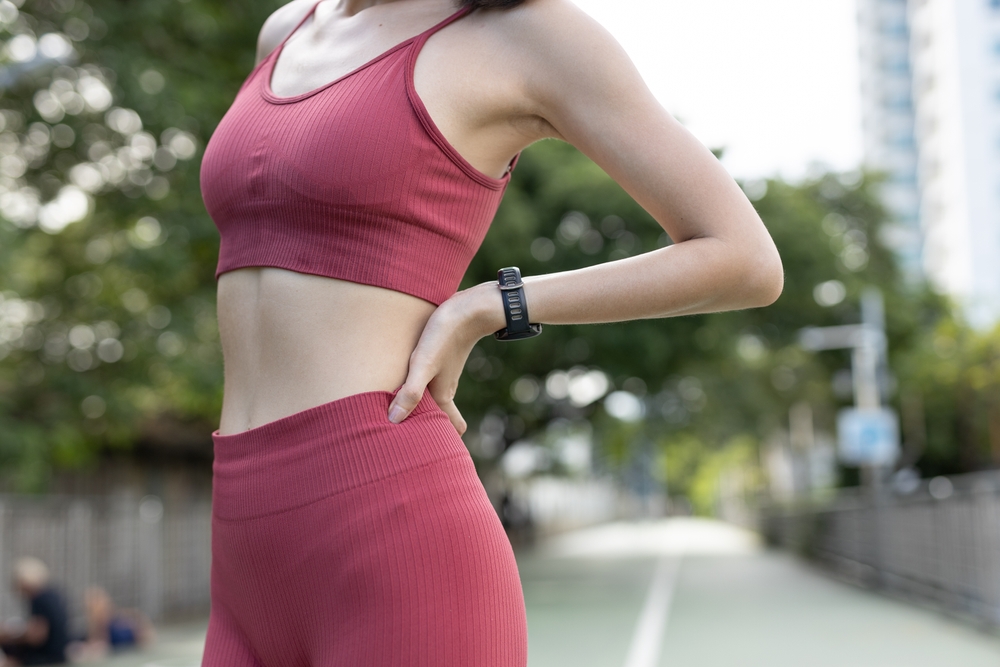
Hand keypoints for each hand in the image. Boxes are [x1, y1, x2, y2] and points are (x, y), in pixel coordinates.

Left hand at [387, 282, 504, 433]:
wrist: (469, 308)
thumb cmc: (444, 337)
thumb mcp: (423, 364)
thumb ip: (411, 392)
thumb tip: (393, 421)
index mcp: (442, 396)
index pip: (451, 427)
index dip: (443, 442)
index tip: (432, 455)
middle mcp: (444, 388)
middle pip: (442, 416)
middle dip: (432, 430)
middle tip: (412, 441)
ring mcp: (443, 373)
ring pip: (435, 399)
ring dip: (423, 410)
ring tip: (402, 418)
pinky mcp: (439, 359)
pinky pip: (430, 382)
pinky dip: (420, 391)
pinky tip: (405, 384)